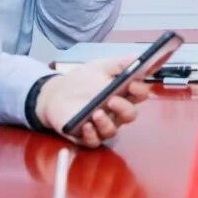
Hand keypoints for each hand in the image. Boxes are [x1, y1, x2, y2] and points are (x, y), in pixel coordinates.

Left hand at [35, 58, 151, 146]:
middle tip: (112, 99)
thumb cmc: (82, 80)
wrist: (57, 92)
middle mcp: (116, 112)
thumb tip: (138, 57)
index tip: (132, 83)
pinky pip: (94, 140)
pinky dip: (91, 134)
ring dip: (106, 123)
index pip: (140, 94)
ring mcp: (102, 125)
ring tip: (96, 113)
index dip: (140, 90)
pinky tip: (86, 124)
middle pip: (130, 115)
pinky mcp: (87, 135)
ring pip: (112, 130)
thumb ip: (120, 63)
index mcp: (123, 94)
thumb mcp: (101, 67)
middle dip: (124, 108)